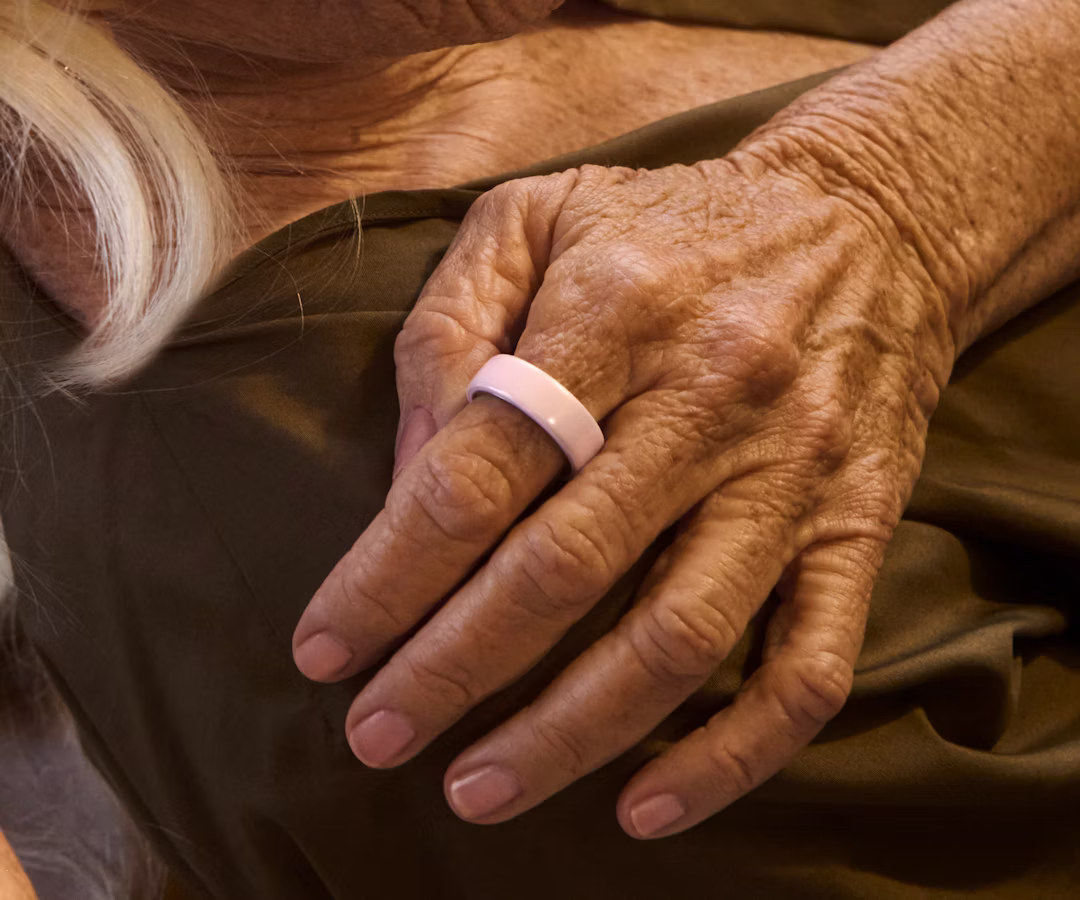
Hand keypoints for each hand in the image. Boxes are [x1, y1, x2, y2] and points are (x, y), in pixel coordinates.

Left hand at [292, 144, 953, 837]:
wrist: (867, 222)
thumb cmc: (675, 226)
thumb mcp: (539, 216)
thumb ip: (451, 326)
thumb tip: (410, 471)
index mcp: (613, 310)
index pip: (479, 469)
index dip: (389, 573)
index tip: (326, 648)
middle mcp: (710, 398)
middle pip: (563, 568)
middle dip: (453, 669)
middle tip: (376, 737)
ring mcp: (793, 473)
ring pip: (677, 638)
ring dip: (568, 734)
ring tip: (479, 789)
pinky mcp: (858, 525)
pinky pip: (807, 666)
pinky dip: (730, 755)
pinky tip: (646, 804)